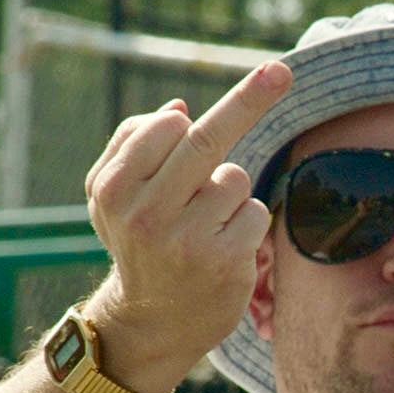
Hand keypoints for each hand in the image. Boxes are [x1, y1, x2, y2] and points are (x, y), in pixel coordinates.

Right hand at [80, 61, 292, 392]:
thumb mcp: (113, 197)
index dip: (213, 107)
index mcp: (113, 189)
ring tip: (207, 223)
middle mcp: (145, 214)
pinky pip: (255, 213)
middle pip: (206, 141)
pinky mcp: (223, 261)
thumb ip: (133, 147)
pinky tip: (227, 245)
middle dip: (250, 100)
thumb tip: (179, 110)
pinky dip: (249, 222)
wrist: (153, 321)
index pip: (166, 129)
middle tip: (280, 71)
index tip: (263, 73)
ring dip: (231, 193)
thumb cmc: (139, 243)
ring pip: (235, 180)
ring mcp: (186, 239)